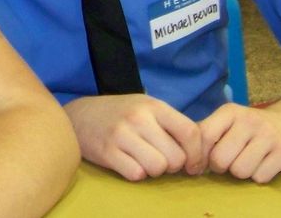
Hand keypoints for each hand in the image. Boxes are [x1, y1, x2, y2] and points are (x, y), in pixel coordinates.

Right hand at [64, 94, 204, 180]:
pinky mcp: (107, 152)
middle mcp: (138, 118)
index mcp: (153, 106)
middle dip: (173, 165)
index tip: (194, 164)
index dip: (198, 154)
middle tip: (162, 160)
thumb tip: (200, 153)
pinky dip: (136, 174)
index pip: (190, 132)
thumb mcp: (146, 108)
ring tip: (145, 161)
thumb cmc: (120, 113)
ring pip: (158, 167)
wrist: (80, 115)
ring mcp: (121, 135)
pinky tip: (129, 163)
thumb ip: (170, 124)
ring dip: (155, 171)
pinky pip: (136, 174)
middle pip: (176, 157)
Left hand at [199, 103, 280, 182]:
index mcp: (230, 112)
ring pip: (240, 171)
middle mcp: (249, 120)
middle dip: (221, 167)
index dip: (198, 156)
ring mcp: (269, 135)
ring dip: (241, 173)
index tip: (199, 166)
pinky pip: (260, 178)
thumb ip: (207, 135)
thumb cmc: (251, 128)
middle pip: (220, 159)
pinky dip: (259, 176)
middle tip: (230, 161)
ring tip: (248, 161)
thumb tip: (186, 158)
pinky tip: (264, 164)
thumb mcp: (228, 122)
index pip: (204, 136)